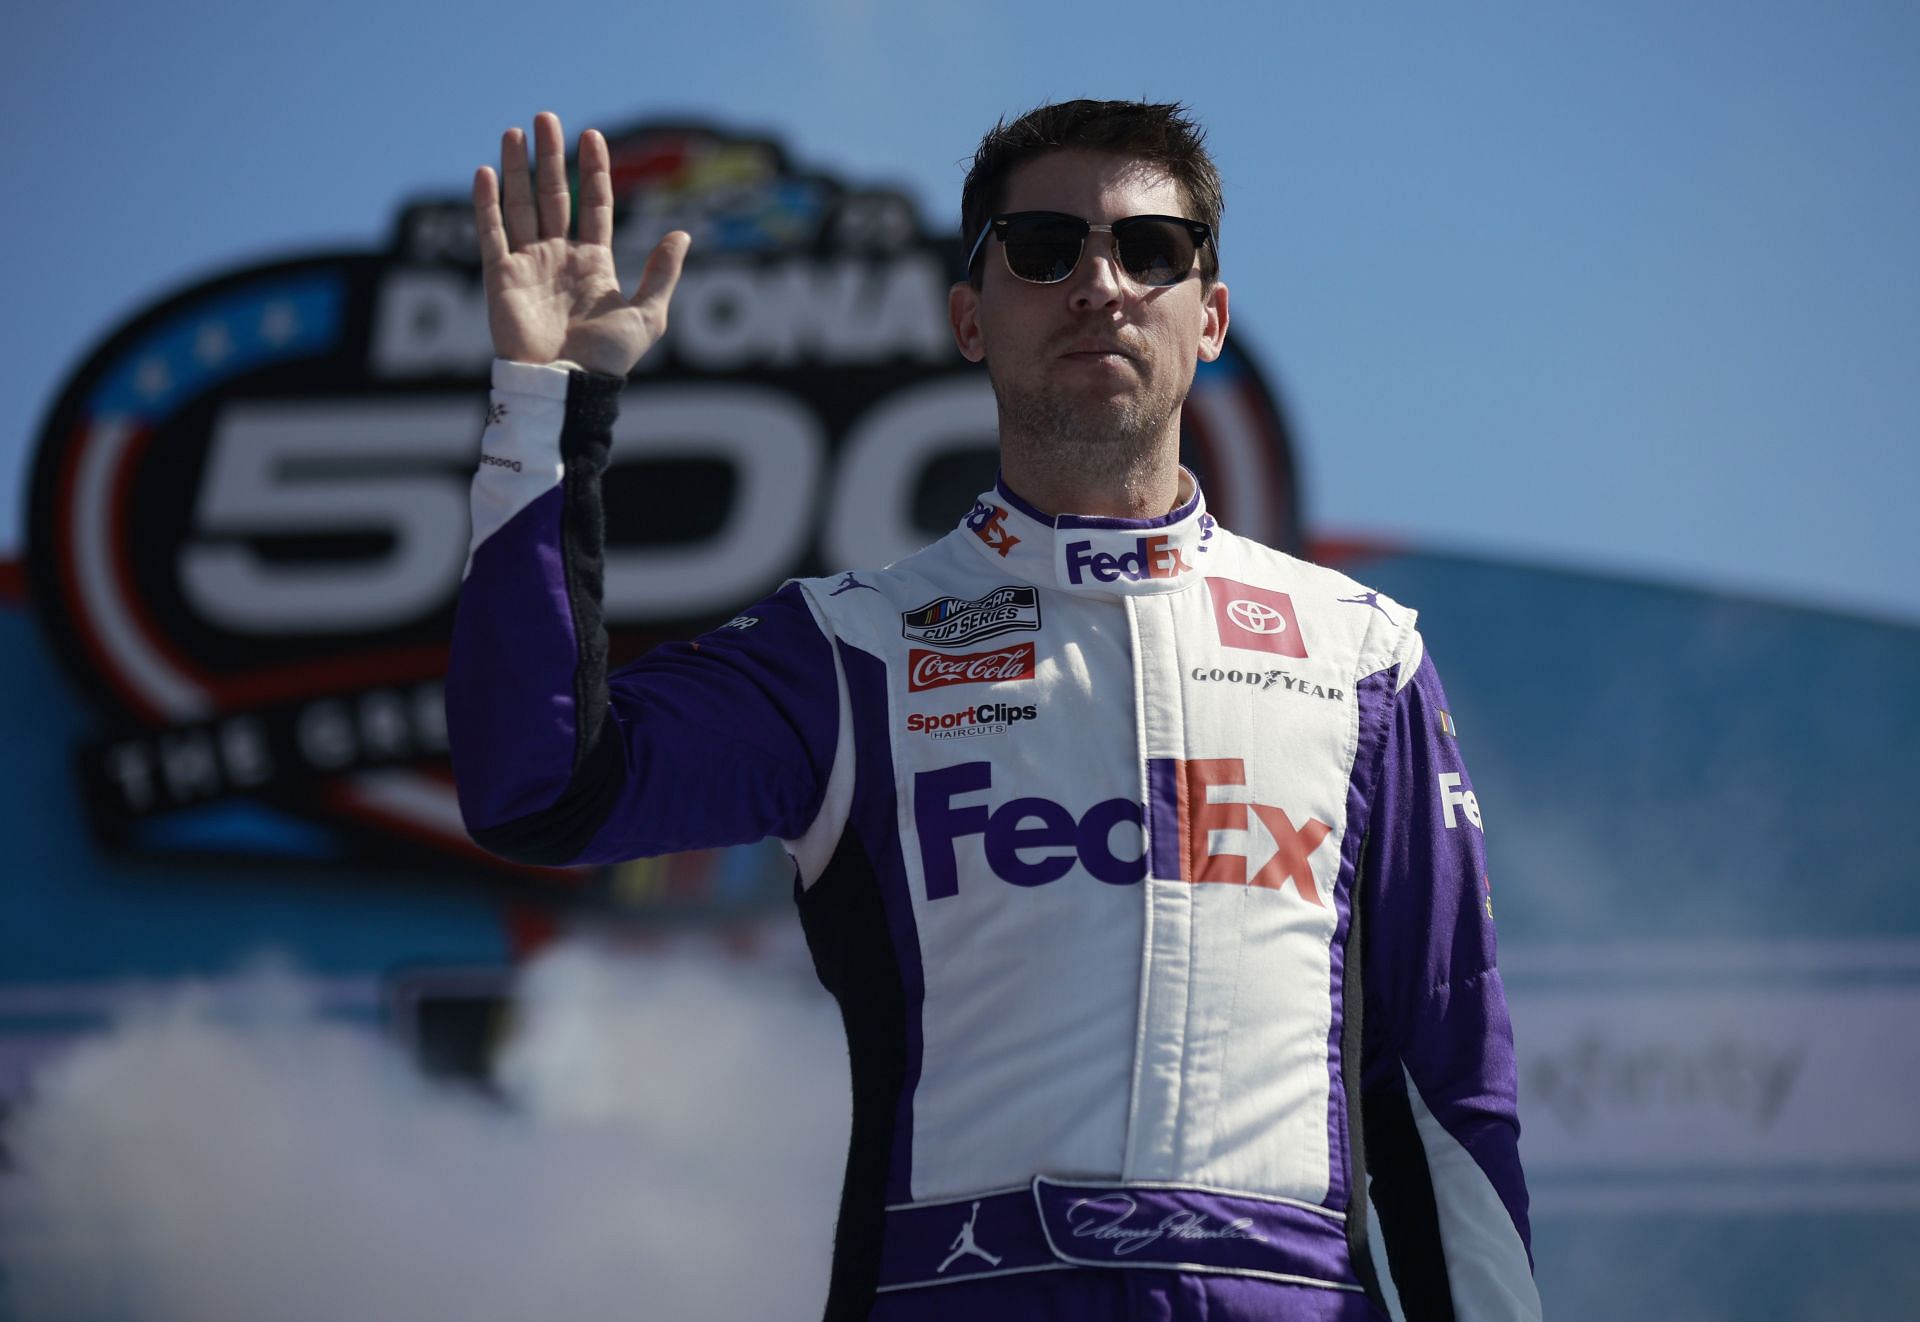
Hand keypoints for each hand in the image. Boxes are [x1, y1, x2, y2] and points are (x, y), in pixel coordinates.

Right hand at [473, 112, 689, 376]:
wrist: (568, 388)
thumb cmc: (608, 360)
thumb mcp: (648, 314)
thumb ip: (662, 273)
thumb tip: (682, 233)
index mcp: (593, 264)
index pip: (593, 206)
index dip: (593, 171)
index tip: (592, 135)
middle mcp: (558, 259)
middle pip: (553, 196)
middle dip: (550, 157)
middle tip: (546, 117)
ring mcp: (528, 267)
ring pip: (521, 206)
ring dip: (517, 168)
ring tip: (516, 131)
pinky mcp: (501, 279)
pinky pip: (492, 234)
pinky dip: (487, 204)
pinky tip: (487, 172)